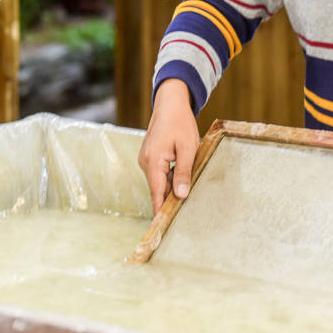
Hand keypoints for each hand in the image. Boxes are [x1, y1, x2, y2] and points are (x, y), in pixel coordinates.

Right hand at [137, 79, 199, 213]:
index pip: (156, 194)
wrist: (170, 103)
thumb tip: (181, 195)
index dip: (161, 211)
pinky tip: (182, 177)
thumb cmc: (180, 123)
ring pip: (160, 182)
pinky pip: (160, 173)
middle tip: (185, 215)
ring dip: (172, 187)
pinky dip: (170, 178)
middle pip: (158, 189)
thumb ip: (183, 172)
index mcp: (153, 162)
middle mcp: (145, 163)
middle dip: (170, 200)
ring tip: (188, 194)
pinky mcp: (150, 157)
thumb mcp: (187, 147)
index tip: (164, 228)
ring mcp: (146, 160)